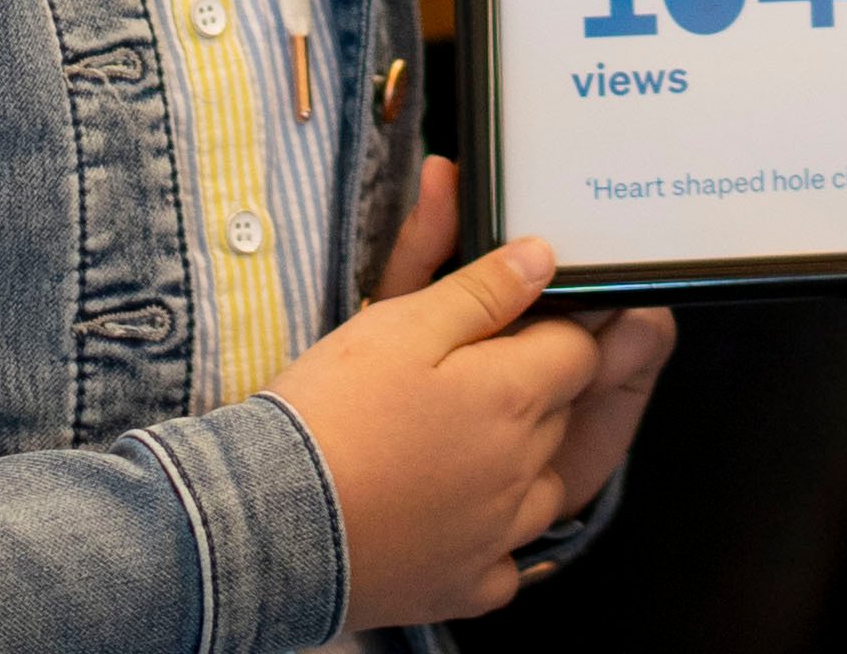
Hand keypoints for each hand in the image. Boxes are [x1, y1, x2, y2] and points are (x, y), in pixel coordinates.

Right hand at [263, 158, 677, 619]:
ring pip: (545, 488)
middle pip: (561, 415)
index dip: (554, 328)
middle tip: (472, 380)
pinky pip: (506, 565)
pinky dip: (493, 542)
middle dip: (536, 390)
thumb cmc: (331, 413)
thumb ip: (483, 289)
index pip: (579, 349)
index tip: (519, 325)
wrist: (266, 521)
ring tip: (463, 447)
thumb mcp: (400, 324)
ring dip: (524, 464)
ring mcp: (497, 535)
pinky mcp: (463, 586)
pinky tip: (458, 522)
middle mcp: (522, 469)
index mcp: (513, 396)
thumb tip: (542, 260)